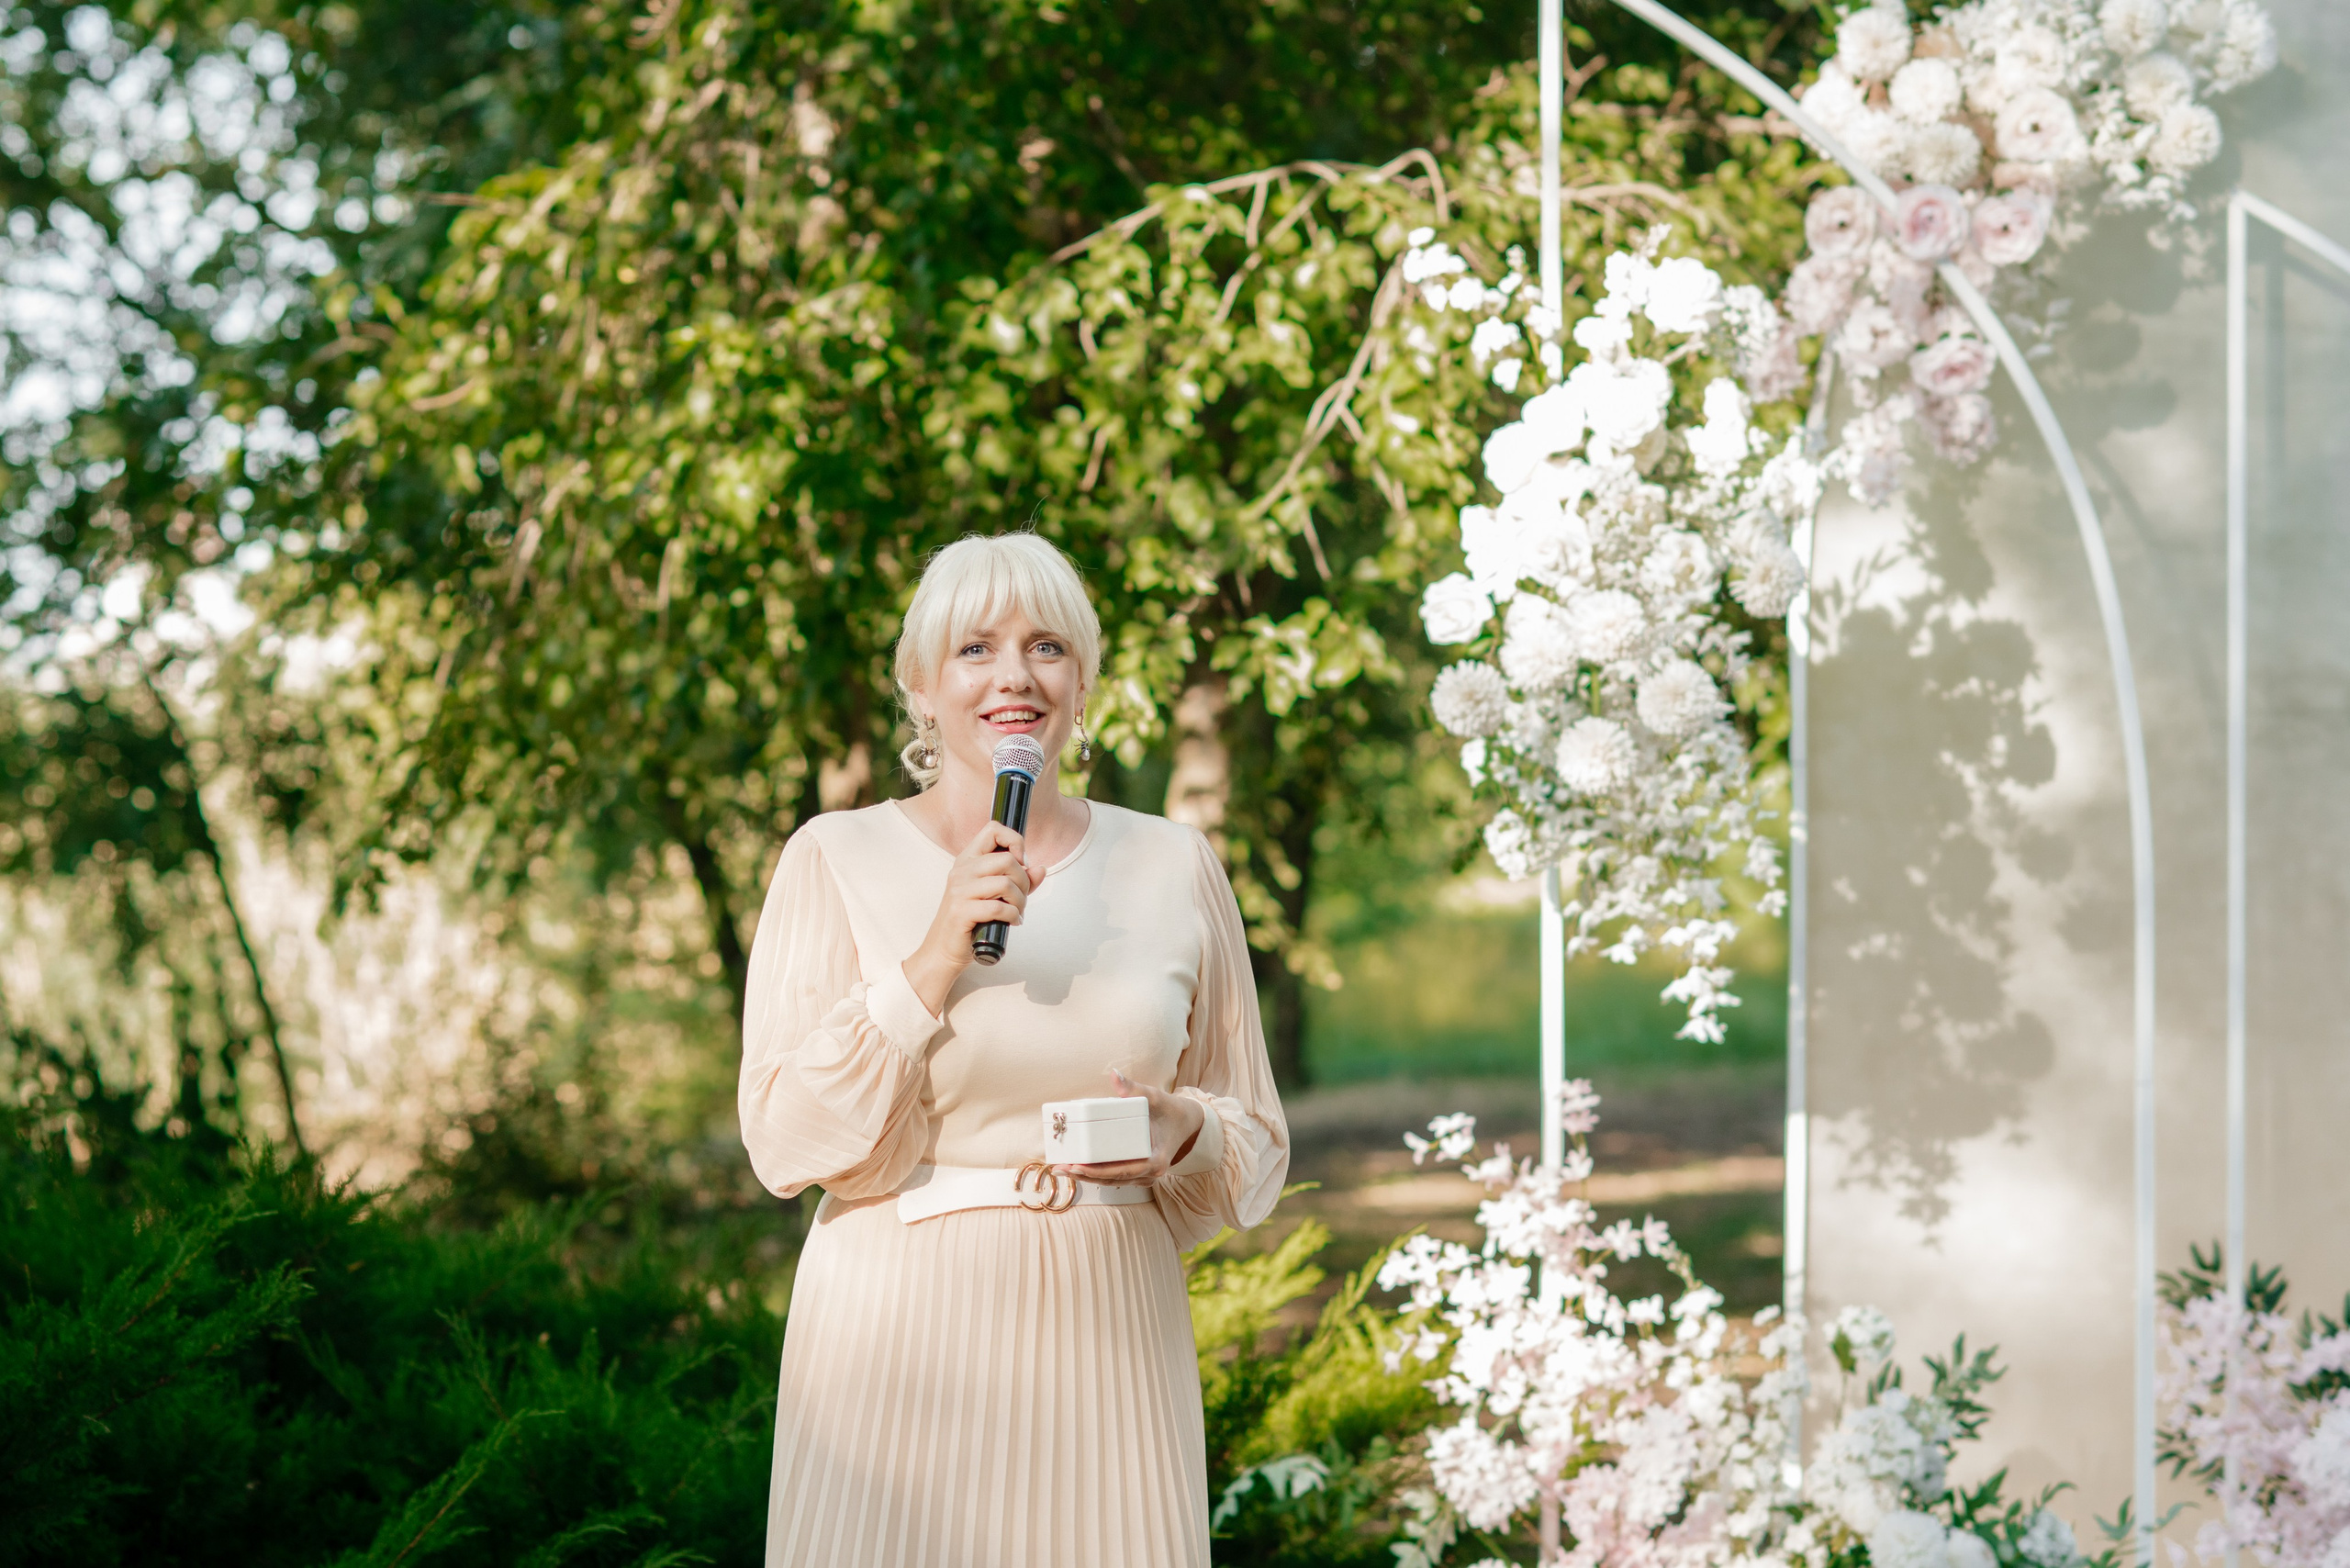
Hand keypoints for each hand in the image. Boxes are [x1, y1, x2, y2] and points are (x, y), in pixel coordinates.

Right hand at [902, 820, 1044, 1015]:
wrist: (944, 950)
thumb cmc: (971, 921)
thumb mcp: (995, 895)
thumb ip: (1019, 881)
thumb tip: (1040, 869)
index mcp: (968, 860)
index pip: (993, 830)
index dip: (1014, 841)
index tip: (1021, 861)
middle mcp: (961, 870)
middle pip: (1007, 859)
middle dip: (1023, 881)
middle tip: (1021, 898)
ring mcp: (959, 890)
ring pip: (1006, 883)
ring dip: (1020, 901)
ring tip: (1017, 912)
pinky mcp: (961, 911)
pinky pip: (999, 907)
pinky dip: (1013, 915)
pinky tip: (1012, 922)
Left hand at [1054, 1069, 1206, 1187]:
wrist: (1187, 1123)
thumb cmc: (1171, 1111)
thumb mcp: (1156, 1097)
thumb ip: (1134, 1088)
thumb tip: (1114, 1075)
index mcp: (1156, 1160)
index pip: (1122, 1170)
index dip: (1097, 1171)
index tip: (1077, 1166)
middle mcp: (1150, 1173)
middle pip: (1112, 1180)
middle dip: (1085, 1175)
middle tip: (1060, 1168)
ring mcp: (1144, 1176)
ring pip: (1112, 1182)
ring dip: (1087, 1177)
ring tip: (1063, 1169)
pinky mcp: (1138, 1173)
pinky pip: (1115, 1178)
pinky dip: (1097, 1175)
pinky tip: (1079, 1169)